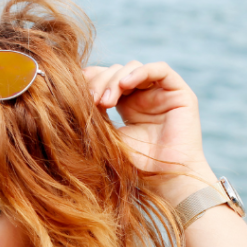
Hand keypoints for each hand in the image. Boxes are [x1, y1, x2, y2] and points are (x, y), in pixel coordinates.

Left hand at [84, 61, 216, 205]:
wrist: (164, 178)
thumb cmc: (136, 165)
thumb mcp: (108, 137)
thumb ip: (95, 116)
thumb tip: (67, 98)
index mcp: (126, 104)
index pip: (105, 79)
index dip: (90, 80)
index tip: (73, 92)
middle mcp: (143, 95)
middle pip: (116, 71)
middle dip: (100, 82)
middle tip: (90, 100)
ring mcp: (161, 92)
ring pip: (133, 68)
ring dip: (115, 80)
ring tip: (105, 101)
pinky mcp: (179, 92)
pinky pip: (159, 69)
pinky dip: (139, 72)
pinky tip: (124, 84)